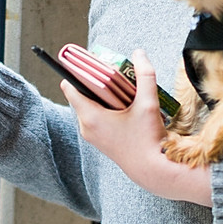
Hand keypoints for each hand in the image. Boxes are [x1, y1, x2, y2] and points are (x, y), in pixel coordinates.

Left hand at [61, 50, 211, 205]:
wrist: (152, 170)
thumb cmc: (147, 138)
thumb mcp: (148, 103)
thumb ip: (145, 75)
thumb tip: (139, 53)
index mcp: (91, 116)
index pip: (70, 87)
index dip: (78, 71)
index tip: (91, 61)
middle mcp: (86, 126)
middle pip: (81, 94)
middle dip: (95, 80)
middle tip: (112, 71)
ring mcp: (91, 135)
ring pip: (89, 105)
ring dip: (102, 93)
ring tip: (121, 86)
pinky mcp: (99, 140)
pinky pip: (95, 116)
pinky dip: (105, 105)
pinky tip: (123, 103)